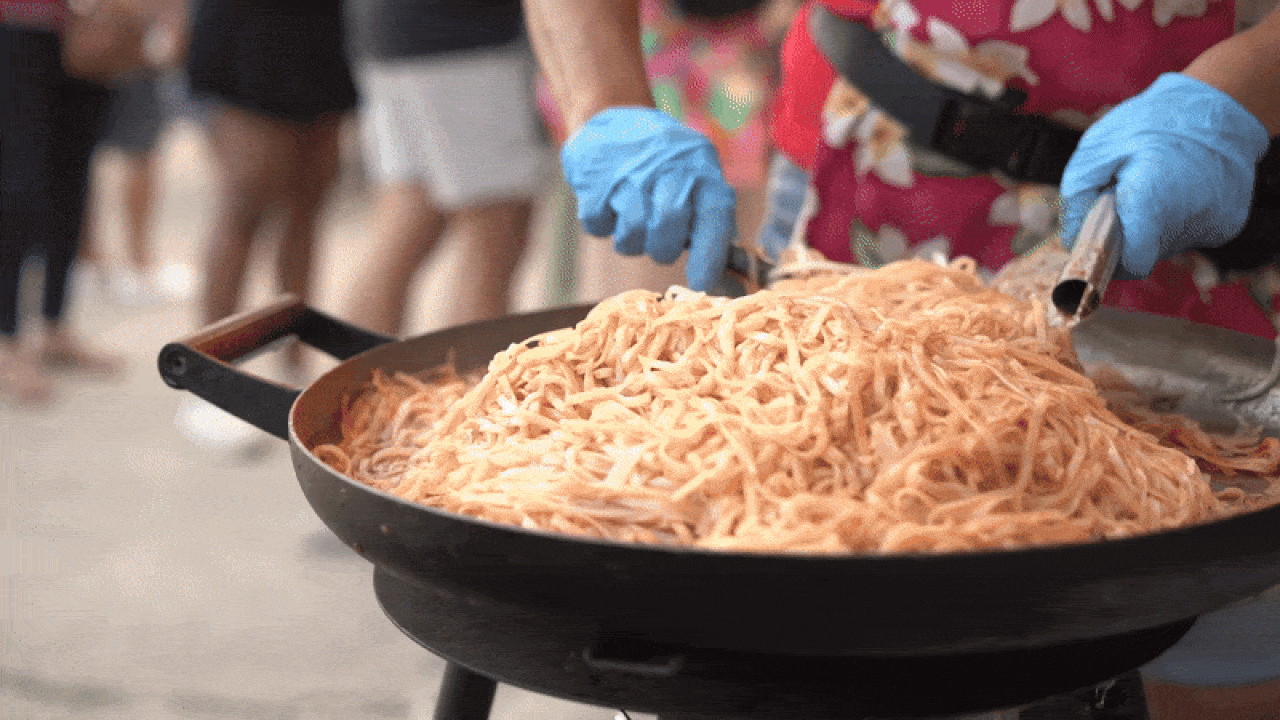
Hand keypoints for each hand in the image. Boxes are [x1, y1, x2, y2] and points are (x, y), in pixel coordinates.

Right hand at [561, 107, 735, 291]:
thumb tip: (726, 281)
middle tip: (659, 242)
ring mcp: (627, 170)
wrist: (615, 117)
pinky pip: (597, 225)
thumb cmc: (666, 163)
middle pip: (668, 224)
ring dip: (631, 239)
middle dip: (663, 247)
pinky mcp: (592, 177)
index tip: (701, 283)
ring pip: (631, 232)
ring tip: (633, 219)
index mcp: (702, 168)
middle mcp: (668, 165)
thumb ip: (710, 222)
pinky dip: (602, 224)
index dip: (709, 254)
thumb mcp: (698, 177)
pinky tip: (609, 203)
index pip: (714, 215)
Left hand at [1060, 73, 1270, 277]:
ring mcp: (1215, 223)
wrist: (1217, 103)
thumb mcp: (1096, 150)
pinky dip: (1177, 218)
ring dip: (1152, 225)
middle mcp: (1190, 218)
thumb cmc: (1151, 122)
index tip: (1101, 237)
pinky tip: (1178, 188)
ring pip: (1166, 245)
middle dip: (1128, 232)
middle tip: (1129, 193)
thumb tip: (1071, 240)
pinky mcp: (1228, 223)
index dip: (1111, 257)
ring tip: (1155, 185)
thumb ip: (1077, 198)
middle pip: (1145, 252)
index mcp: (1155, 201)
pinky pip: (1190, 234)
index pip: (1132, 263)